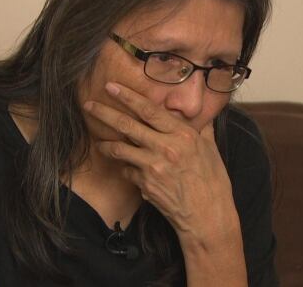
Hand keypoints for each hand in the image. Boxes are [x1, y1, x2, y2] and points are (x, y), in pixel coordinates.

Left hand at [83, 81, 239, 243]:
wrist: (207, 216)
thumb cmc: (213, 182)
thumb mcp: (211, 149)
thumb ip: (202, 130)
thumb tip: (203, 116)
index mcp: (182, 135)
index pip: (149, 110)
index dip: (128, 96)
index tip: (111, 87)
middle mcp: (165, 148)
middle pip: (127, 125)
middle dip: (105, 113)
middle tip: (88, 104)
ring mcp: (152, 167)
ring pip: (120, 149)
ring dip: (107, 144)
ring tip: (99, 142)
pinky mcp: (145, 185)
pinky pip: (128, 171)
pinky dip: (127, 169)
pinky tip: (128, 169)